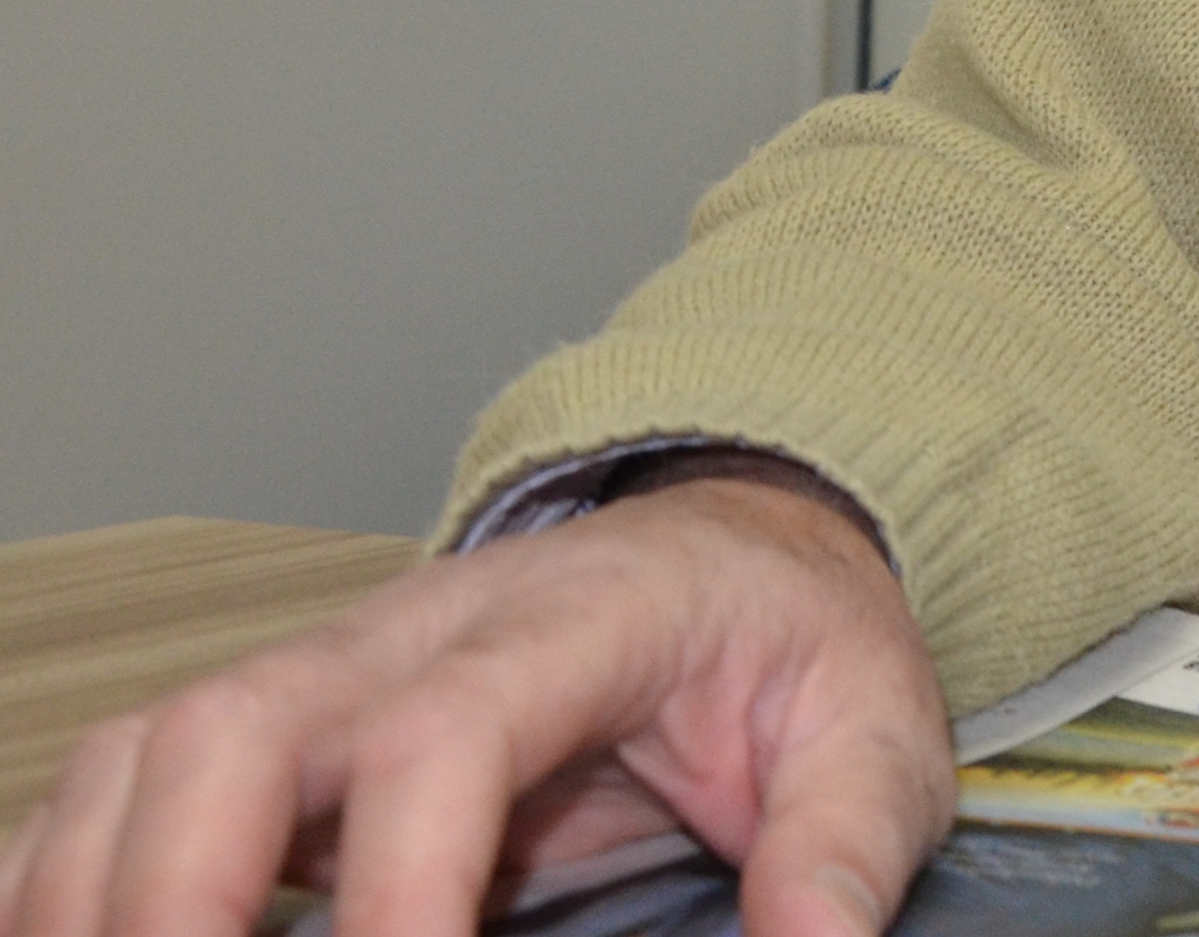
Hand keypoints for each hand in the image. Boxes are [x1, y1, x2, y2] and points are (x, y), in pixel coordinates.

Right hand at [0, 471, 951, 936]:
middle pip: (240, 725)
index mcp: (580, 621)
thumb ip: (843, 846)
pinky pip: (129, 783)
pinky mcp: (283, 724)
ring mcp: (333, 669)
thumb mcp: (876, 732)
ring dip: (100, 891)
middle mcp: (422, 631)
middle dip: (180, 885)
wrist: (747, 550)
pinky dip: (71, 877)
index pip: (444, 736)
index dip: (395, 881)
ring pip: (154, 753)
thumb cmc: (794, 651)